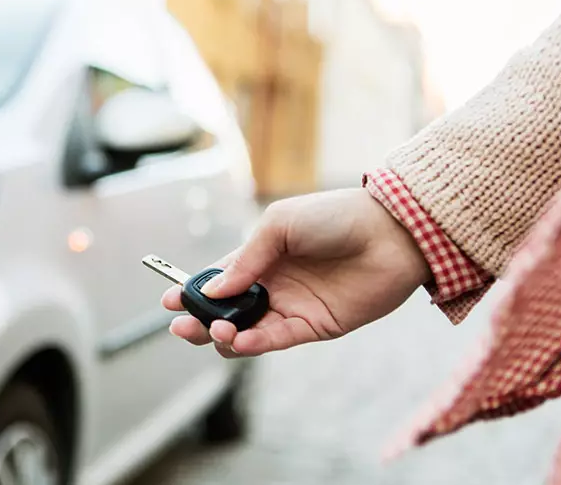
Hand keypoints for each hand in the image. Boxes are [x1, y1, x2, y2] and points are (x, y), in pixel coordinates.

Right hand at [162, 188, 431, 357]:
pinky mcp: (313, 326)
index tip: (170, 303)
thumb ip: (245, 259)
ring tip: (219, 329)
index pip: (217, 280)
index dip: (192, 293)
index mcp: (259, 257)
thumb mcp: (280, 224)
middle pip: (224, 313)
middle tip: (182, 325)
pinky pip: (275, 340)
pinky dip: (253, 344)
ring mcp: (290, 307)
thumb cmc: (336, 217)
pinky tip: (239, 340)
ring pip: (245, 332)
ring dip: (224, 336)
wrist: (391, 234)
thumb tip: (211, 292)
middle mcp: (271, 285)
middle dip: (199, 322)